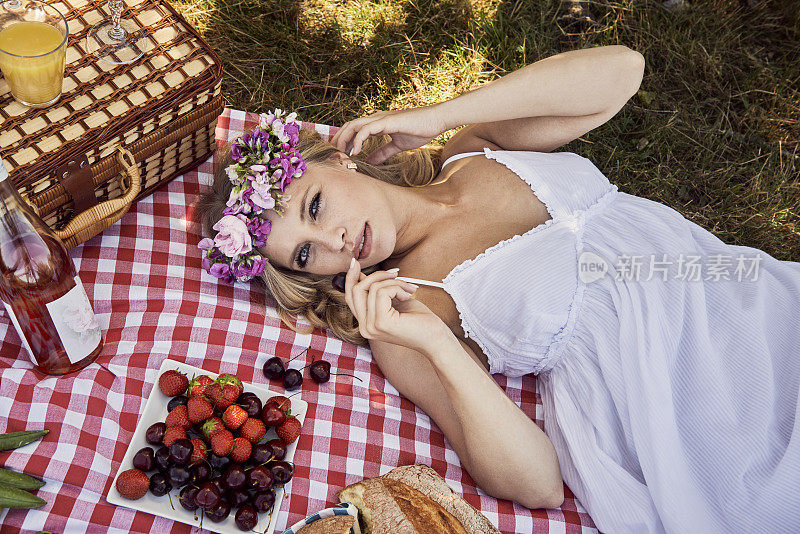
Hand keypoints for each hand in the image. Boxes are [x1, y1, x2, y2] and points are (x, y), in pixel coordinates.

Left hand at [330, 106, 446, 164]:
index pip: (354, 129)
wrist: (435, 121)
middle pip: (349, 126)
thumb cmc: (420, 130)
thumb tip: (370, 161)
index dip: (343, 140)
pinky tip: (356, 151)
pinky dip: (358, 140)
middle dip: (338, 139)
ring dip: (344, 139)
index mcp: (377, 123)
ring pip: (354, 126)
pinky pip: (367, 129)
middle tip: (333, 155)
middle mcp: (376, 119)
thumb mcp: (397, 146)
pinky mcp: (387, 121)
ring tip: (340, 153)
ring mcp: (380, 119)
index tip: (338, 154)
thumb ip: (383, 152)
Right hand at [344, 259, 449, 353]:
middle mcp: (364, 328)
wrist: (436, 338)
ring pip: (373, 288)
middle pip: (356, 290)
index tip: (354, 261)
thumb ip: (377, 292)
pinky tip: (409, 296)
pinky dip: (398, 287)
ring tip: (409, 289)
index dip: (350, 277)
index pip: (349, 297)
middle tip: (396, 272)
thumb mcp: (394, 301)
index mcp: (366, 324)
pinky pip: (382, 291)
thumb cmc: (419, 320)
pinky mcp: (381, 322)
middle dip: (377, 275)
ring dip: (395, 282)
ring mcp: (371, 327)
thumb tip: (361, 275)